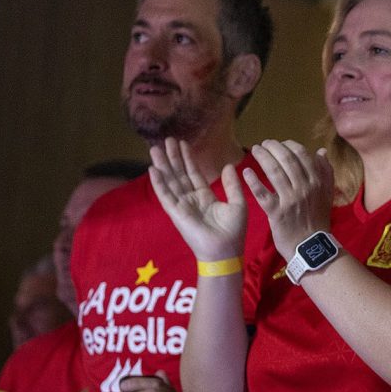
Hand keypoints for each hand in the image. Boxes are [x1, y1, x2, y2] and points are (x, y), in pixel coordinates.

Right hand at [149, 138, 245, 262]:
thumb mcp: (237, 203)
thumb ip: (232, 185)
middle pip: (179, 174)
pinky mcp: (176, 213)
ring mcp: (182, 206)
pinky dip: (159, 183)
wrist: (225, 251)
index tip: (182, 143)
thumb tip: (229, 166)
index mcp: (205, 197)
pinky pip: (166, 196)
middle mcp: (191, 200)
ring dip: (163, 165)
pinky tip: (153, 170)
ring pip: (170, 181)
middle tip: (167, 140)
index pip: (193, 174)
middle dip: (173, 157)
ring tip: (156, 148)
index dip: (188, 159)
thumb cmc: (233, 231)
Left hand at [244, 139, 333, 258]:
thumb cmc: (317, 219)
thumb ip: (325, 171)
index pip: (302, 154)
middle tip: (264, 143)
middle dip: (273, 147)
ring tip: (255, 150)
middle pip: (286, 160)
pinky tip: (246, 172)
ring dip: (263, 157)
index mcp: (317, 181)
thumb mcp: (326, 194)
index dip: (289, 145)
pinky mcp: (276, 212)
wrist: (310, 245)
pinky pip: (263, 193)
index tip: (280, 143)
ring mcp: (290, 200)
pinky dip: (253, 181)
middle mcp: (304, 187)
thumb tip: (321, 151)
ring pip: (274, 172)